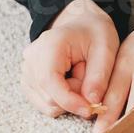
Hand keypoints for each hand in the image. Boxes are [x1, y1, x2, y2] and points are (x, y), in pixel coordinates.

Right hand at [21, 0, 116, 120]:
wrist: (83, 22)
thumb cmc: (95, 32)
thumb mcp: (107, 48)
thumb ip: (100, 76)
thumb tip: (91, 102)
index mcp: (50, 44)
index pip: (50, 81)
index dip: (69, 101)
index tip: (90, 109)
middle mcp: (32, 57)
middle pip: (48, 96)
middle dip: (74, 97)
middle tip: (90, 78)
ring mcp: (26, 69)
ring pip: (46, 102)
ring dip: (68, 98)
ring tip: (81, 76)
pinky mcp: (28, 80)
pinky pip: (44, 102)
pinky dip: (61, 98)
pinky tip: (71, 81)